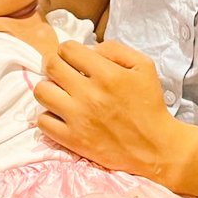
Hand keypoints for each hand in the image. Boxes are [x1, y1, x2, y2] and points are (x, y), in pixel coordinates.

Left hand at [35, 39, 188, 185]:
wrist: (156, 148)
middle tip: (64, 72)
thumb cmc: (149, 103)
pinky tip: (61, 114)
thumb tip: (87, 48)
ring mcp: (79, 119)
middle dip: (55, 64)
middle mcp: (89, 94)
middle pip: (51, 66)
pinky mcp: (73, 141)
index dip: (69, 50)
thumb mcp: (143, 65)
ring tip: (61, 92)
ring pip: (41, 91)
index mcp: (106, 74)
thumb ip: (114, 49)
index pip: (67, 49)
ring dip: (49, 88)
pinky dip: (48, 115)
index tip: (75, 59)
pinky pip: (43, 121)